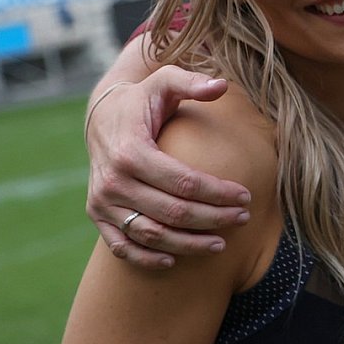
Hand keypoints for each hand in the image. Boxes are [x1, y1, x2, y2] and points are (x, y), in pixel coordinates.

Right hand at [87, 67, 250, 267]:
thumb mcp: (164, 81)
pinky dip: (145, 258)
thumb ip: (192, 81)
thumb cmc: (142, 100)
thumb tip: (221, 85)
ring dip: (187, 244)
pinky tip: (173, 262)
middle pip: (172, 212)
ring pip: (150, 234)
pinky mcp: (97, 215)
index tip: (246, 196)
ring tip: (221, 243)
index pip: (185, 182)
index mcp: (131, 151)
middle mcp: (112, 180)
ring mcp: (102, 201)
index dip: (218, 193)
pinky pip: (121, 246)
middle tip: (243, 218)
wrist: (101, 118)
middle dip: (213, 219)